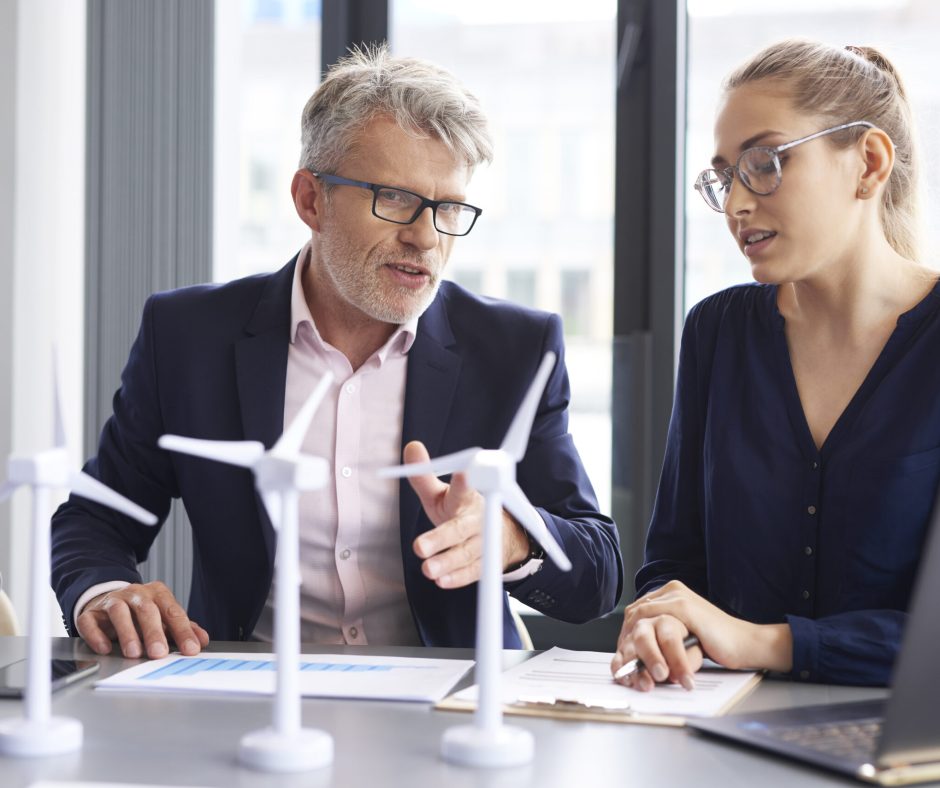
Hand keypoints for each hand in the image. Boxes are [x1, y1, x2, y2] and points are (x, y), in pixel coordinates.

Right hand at [76, 581, 209, 658]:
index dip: (183, 631)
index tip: (191, 649)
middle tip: (159, 654)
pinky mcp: (90, 613)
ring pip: (119, 612)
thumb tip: (202, 640)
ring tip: (134, 653)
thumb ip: (182, 628)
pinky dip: (96, 635)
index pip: (173, 612)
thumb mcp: (163, 617)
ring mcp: (112, 601)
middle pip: (147, 610)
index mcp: (157, 593)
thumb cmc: (140, 614)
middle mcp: (135, 593)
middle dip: (154, 633)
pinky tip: (104, 649)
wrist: (107, 601)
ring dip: (127, 633)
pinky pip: (91, 622)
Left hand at [404, 441, 529, 587]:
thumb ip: (423, 475)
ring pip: (466, 554)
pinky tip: (442, 581)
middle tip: (419, 546)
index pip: (463, 489)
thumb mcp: (441, 493)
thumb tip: (411, 447)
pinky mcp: (484, 563)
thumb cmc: (460, 510)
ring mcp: (482, 543)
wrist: (499, 533)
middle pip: (460, 530)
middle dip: (441, 539)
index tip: (465, 472)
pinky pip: (473, 572)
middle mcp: (477, 520)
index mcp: (466, 498)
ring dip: (447, 563)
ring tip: (427, 569)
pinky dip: (458, 577)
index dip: (463, 481)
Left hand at [610, 580, 790, 690]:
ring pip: (641, 620)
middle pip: (634, 615)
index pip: (636, 612)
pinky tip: (648, 662)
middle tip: (624, 665)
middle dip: (626, 642)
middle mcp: (670, 590)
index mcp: (669, 593)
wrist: (744, 643)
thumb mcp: (682, 632)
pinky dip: (649, 646)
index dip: (625, 635)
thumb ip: (662, 630)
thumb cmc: (716, 642)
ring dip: (634, 647)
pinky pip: (655, 625)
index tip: (622, 656)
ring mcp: (677, 596)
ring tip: (634, 667)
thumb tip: (635, 647)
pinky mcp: (684, 607)